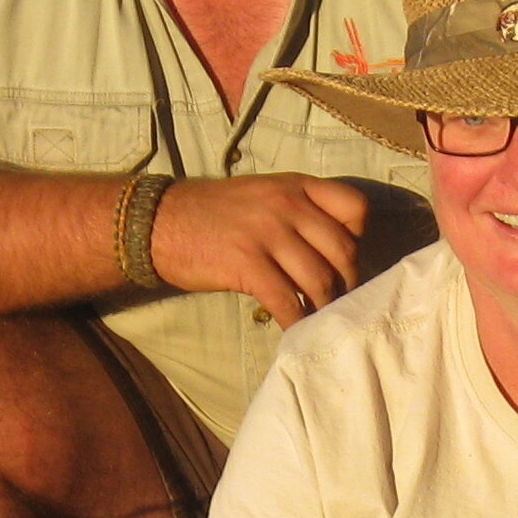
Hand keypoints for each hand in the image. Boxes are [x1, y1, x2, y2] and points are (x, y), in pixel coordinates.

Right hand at [147, 175, 373, 324]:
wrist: (158, 222)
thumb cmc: (212, 214)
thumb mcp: (262, 194)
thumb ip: (299, 212)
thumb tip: (335, 251)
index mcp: (295, 185)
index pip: (355, 207)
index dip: (360, 237)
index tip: (347, 259)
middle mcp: (287, 205)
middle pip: (343, 251)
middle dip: (347, 284)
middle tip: (340, 302)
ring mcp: (267, 233)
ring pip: (320, 280)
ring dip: (325, 308)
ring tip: (321, 320)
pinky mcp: (247, 264)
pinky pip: (288, 301)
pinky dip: (297, 322)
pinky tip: (296, 332)